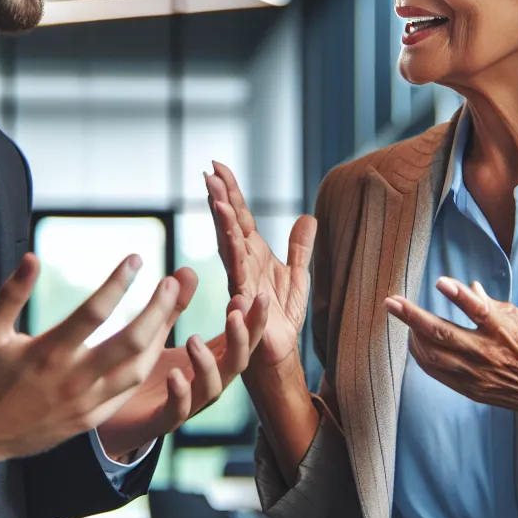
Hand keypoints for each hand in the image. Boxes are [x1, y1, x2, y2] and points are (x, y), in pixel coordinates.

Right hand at [0, 252, 182, 467]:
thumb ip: (12, 293)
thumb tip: (33, 257)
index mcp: (47, 353)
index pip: (94, 312)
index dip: (118, 282)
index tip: (136, 259)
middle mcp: (71, 379)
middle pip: (131, 341)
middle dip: (158, 309)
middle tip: (172, 283)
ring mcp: (84, 404)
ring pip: (138, 369)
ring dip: (160, 336)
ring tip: (170, 309)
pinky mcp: (89, 420)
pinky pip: (128, 393)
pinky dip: (145, 366)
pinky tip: (154, 345)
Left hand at [97, 292, 269, 458]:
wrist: (110, 419)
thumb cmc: (142, 374)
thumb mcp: (159, 333)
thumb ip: (175, 305)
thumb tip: (188, 269)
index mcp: (207, 361)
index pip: (240, 340)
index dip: (253, 321)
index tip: (255, 295)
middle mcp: (202, 383)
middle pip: (236, 363)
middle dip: (242, 339)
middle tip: (236, 312)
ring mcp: (185, 405)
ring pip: (211, 390)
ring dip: (207, 364)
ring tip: (193, 338)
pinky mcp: (159, 422)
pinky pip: (177, 413)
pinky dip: (180, 395)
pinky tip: (174, 375)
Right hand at [205, 161, 314, 367]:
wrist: (279, 351)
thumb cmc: (280, 315)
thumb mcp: (298, 275)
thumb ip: (299, 247)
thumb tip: (308, 217)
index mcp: (253, 252)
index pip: (240, 215)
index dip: (230, 191)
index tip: (217, 166)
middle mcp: (243, 262)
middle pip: (228, 223)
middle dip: (219, 198)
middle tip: (209, 173)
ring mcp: (241, 279)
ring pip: (229, 244)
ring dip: (223, 221)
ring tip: (216, 198)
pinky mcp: (245, 298)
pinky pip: (239, 274)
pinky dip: (236, 254)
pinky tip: (232, 237)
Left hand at [384, 277, 517, 425]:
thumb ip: (491, 305)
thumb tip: (469, 287)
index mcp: (504, 331)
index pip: (479, 311)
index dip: (460, 296)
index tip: (440, 282)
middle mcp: (488, 353)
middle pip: (443, 334)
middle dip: (412, 317)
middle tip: (391, 302)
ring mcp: (477, 374)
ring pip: (434, 355)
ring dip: (412, 336)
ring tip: (401, 318)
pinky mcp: (472, 389)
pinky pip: (438, 372)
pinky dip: (422, 356)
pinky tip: (415, 342)